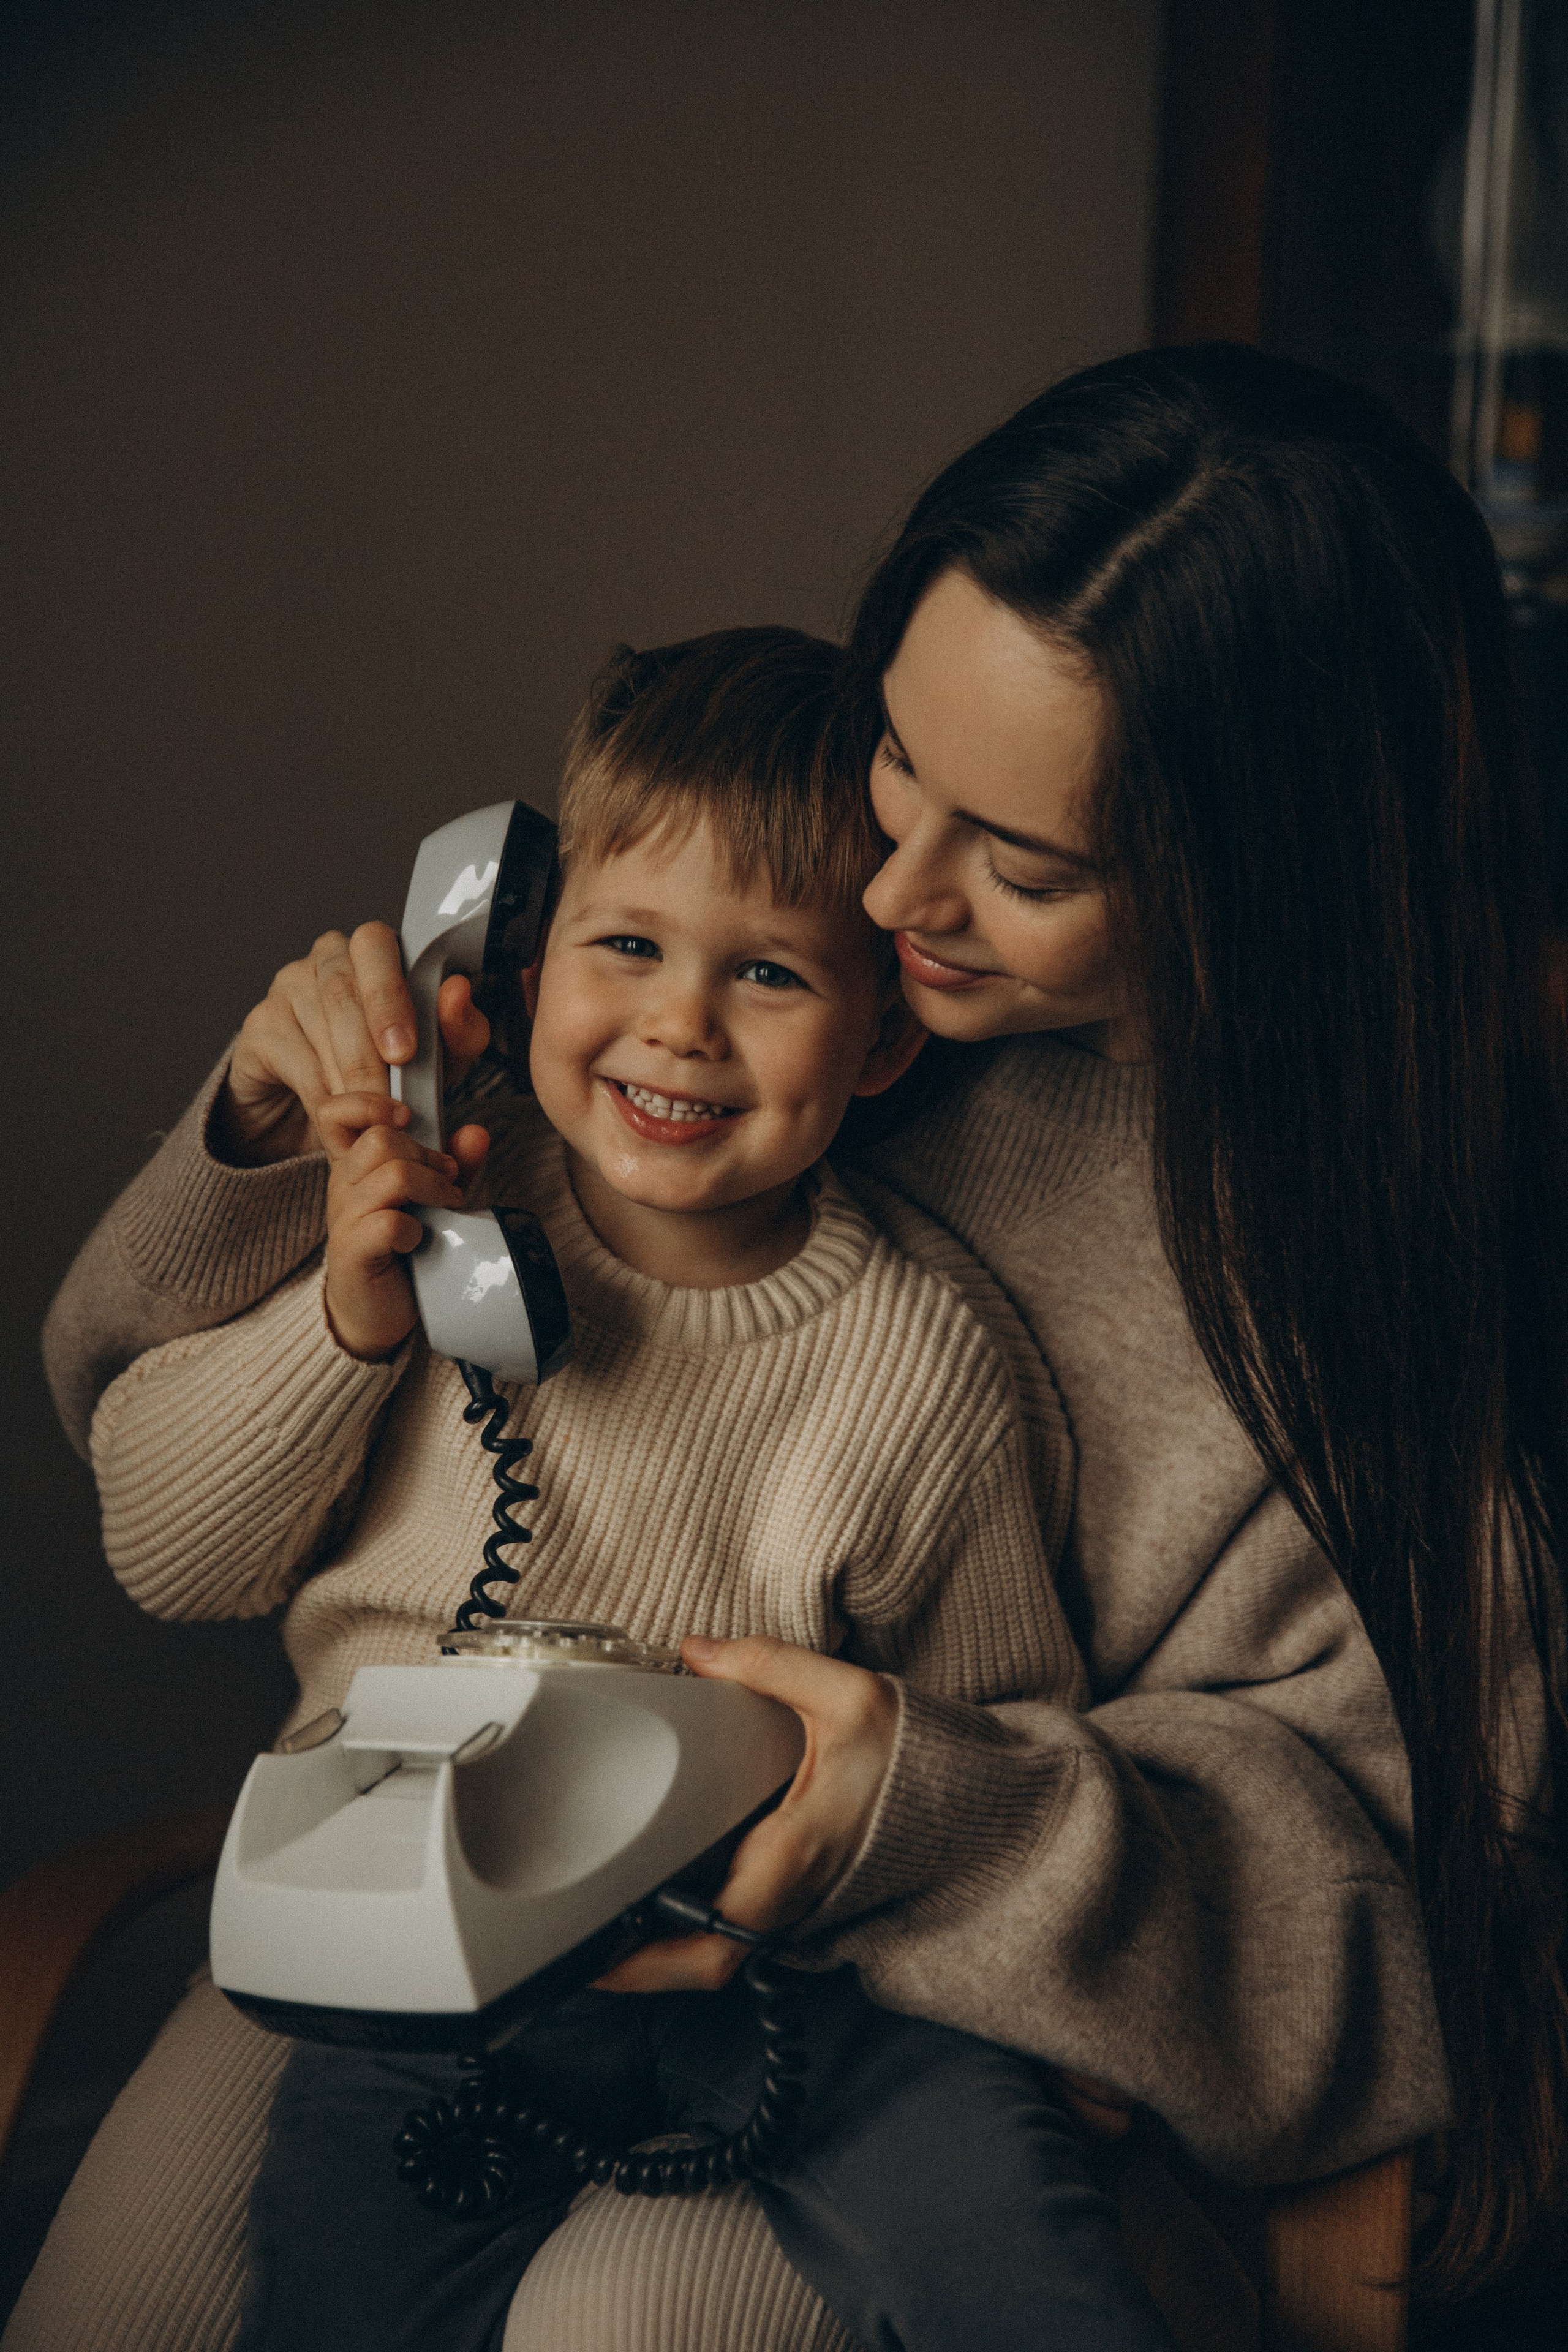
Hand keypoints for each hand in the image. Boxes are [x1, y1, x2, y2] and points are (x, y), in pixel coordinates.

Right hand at [217, 922, 491, 1166]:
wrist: (318, 1114)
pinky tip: (336, 1119)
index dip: (389, 996)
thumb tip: (458, 992)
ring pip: (318, 1024)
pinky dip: (319, 1094)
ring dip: (350, 1080)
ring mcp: (287, 987)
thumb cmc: (386, 1074)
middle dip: (371, 1054)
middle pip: (342, 988)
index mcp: (374, 953)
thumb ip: (457, 1032)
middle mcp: (327, 958)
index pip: (375, 943)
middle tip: (390, 1102)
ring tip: (373, 1121)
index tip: (404, 1052)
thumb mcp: (435, 1060)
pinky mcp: (259, 1027)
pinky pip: (291, 1056)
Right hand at [320, 1095, 470, 1359]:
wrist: (377, 1313)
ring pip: (392, 1174)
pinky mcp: (353, 1253)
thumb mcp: (432, 1200)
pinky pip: (388, 1223)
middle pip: (381, 1139)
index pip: (335, 1112)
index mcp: (355, 1165)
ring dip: (433, 1188)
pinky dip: (415, 1229)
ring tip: (446, 1208)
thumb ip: (452, 1166)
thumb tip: (476, 1132)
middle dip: (428, 1156)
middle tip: (449, 1183)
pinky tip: (419, 1241)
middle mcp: (343, 1186)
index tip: (408, 1119)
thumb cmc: (403, 1251)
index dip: (369, 1104)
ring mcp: (344, 1219)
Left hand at [596, 1636, 898, 1992]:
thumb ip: (769, 1666)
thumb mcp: (849, 1697)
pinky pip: (732, 1927)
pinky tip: (657, 1893)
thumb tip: (697, 1652)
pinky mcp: (797, 1892)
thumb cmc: (915, 1761)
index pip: (709, 1941)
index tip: (594, 1959)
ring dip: (660, 1947)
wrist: (969, 1801)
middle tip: (581, 1945)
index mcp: (790, 1857)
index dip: (645, 1964)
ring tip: (603, 1920)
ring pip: (716, 1952)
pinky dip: (689, 1925)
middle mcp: (789, 1896)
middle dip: (638, 1968)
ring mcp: (794, 1902)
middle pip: (701, 1964)